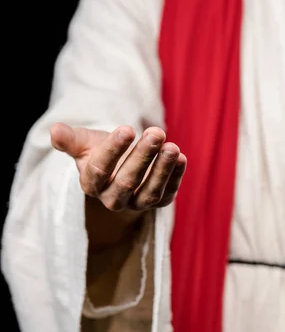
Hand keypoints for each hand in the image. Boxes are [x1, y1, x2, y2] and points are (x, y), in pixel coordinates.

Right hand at [50, 123, 186, 248]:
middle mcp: (113, 198)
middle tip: (156, 132)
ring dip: (163, 169)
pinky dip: (176, 177)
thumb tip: (55, 130)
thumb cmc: (99, 150)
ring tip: (172, 147)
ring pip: (150, 192)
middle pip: (128, 181)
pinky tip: (182, 158)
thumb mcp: (84, 143)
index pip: (100, 170)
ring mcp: (137, 203)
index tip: (127, 128)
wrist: (121, 165)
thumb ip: (70, 140)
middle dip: (143, 156)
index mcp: (91, 183)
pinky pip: (168, 193)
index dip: (113, 150)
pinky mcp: (159, 202)